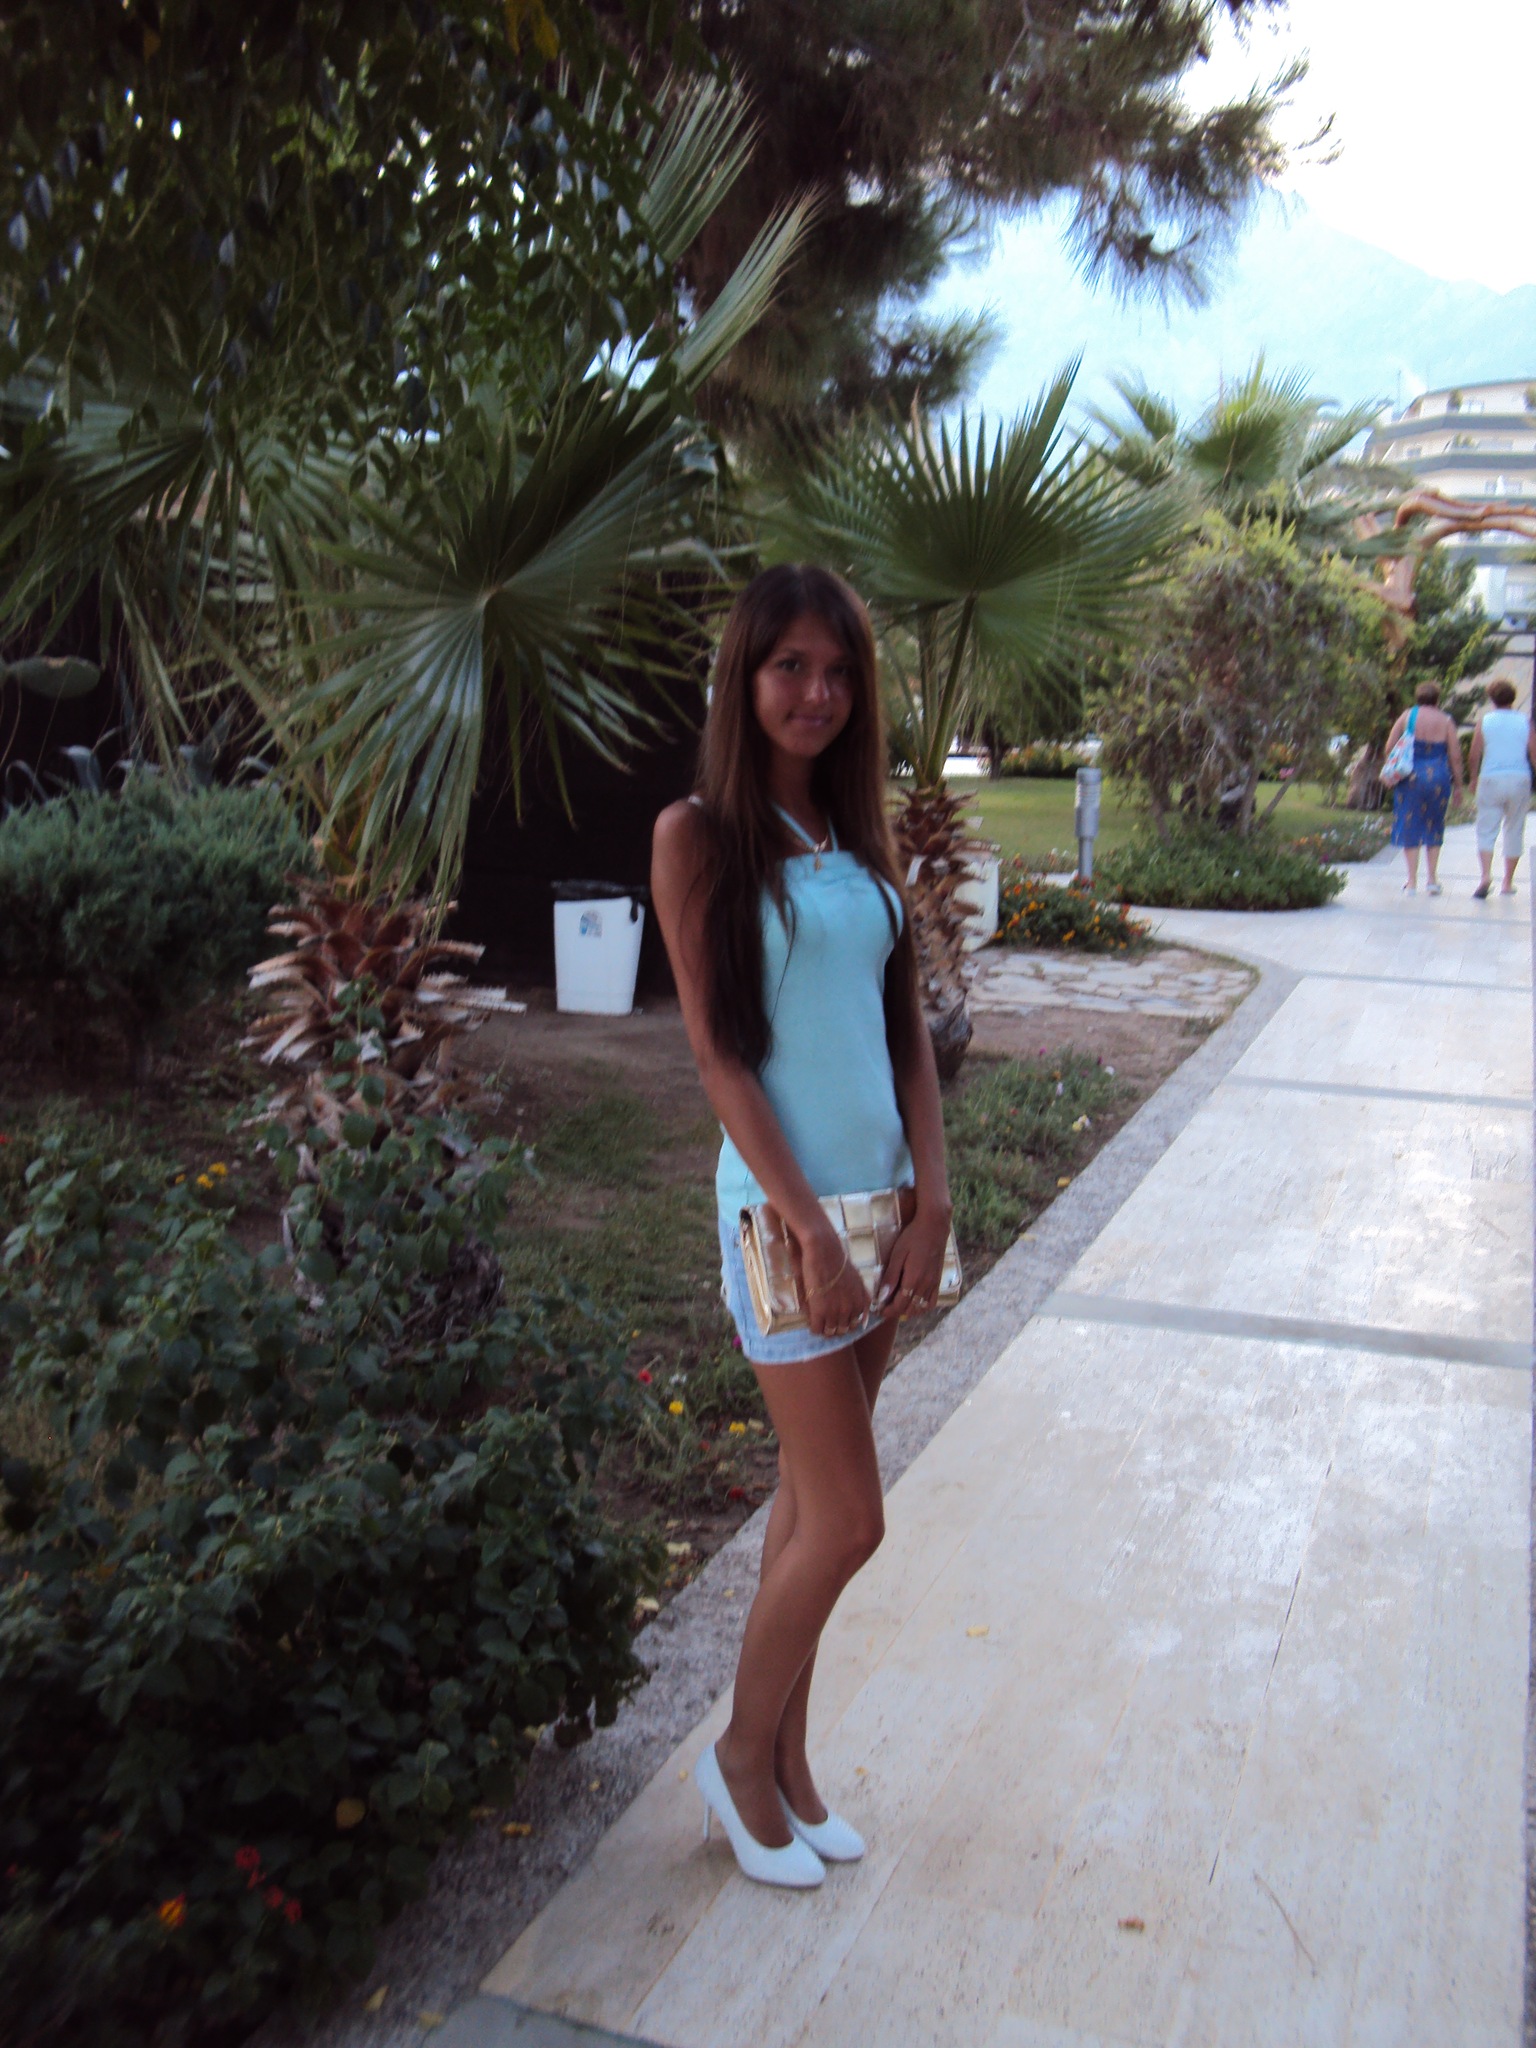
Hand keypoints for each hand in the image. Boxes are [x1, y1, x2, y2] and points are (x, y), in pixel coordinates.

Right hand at [799, 1223, 871, 1340]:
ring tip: (818, 1322)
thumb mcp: (857, 1280)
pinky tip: (811, 1320)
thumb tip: (860, 1312)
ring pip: (830, 1332)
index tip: (838, 1319)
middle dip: (835, 1328)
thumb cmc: (838, 1261)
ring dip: (824, 1328)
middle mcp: (851, 1310)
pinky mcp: (820, 1312)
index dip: (845, 1323)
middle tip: (826, 1321)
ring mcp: (836, 1312)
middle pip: (843, 1330)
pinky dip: (814, 1327)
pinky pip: (817, 1329)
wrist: (824, 1251)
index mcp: (861, 1303)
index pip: (855, 1324)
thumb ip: (860, 1296)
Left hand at [874, 1208, 951, 1321]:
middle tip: (884, 1308)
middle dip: (895, 1312)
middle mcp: (925, 1285)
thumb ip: (891, 1277)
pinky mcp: (938, 1281)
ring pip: (921, 1308)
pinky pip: (932, 1302)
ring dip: (908, 1311)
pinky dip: (922, 1308)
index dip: (888, 1311)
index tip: (878, 1310)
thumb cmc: (912, 1237)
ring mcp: (933, 1284)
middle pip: (909, 1309)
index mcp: (913, 1279)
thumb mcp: (897, 1254)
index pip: (899, 1305)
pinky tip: (914, 1304)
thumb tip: (881, 1296)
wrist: (934, 1227)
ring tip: (897, 1306)